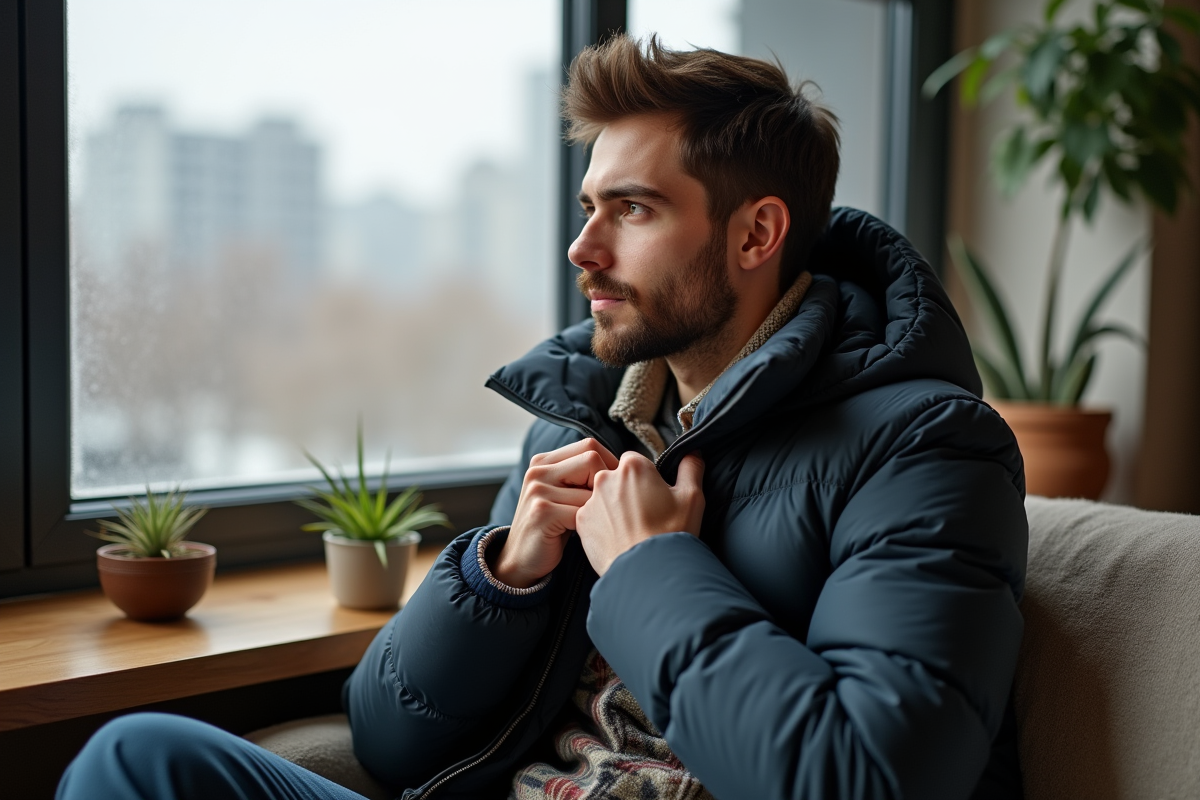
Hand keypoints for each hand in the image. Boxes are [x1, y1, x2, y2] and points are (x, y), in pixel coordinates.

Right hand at [492, 438, 618, 587]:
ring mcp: (538, 490)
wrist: (521, 560)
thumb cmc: (553, 528)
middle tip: (608, 507)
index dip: (609, 465)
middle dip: (606, 484)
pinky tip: (585, 535)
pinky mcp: (542, 512)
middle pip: (592, 459)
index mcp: (543, 461)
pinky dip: (590, 526)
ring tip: (595, 524)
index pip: (589, 446)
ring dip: (600, 510)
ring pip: (591, 488)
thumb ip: (582, 476)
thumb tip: (625, 465)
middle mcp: (538, 471)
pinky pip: (583, 512)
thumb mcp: (564, 495)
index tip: (615, 488)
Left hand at [575, 451, 704, 575]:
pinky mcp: (581, 522)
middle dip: (628, 491)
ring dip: (613, 507)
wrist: (648, 572)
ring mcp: (591, 500)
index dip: (646, 478)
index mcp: (633, 467)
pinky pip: (592, 516)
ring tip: (631, 530)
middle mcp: (606, 478)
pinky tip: (618, 538)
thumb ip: (691, 468)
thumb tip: (692, 452)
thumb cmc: (672, 533)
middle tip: (644, 515)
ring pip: (603, 497)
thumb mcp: (692, 497)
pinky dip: (602, 524)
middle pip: (616, 477)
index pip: (636, 462)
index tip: (654, 496)